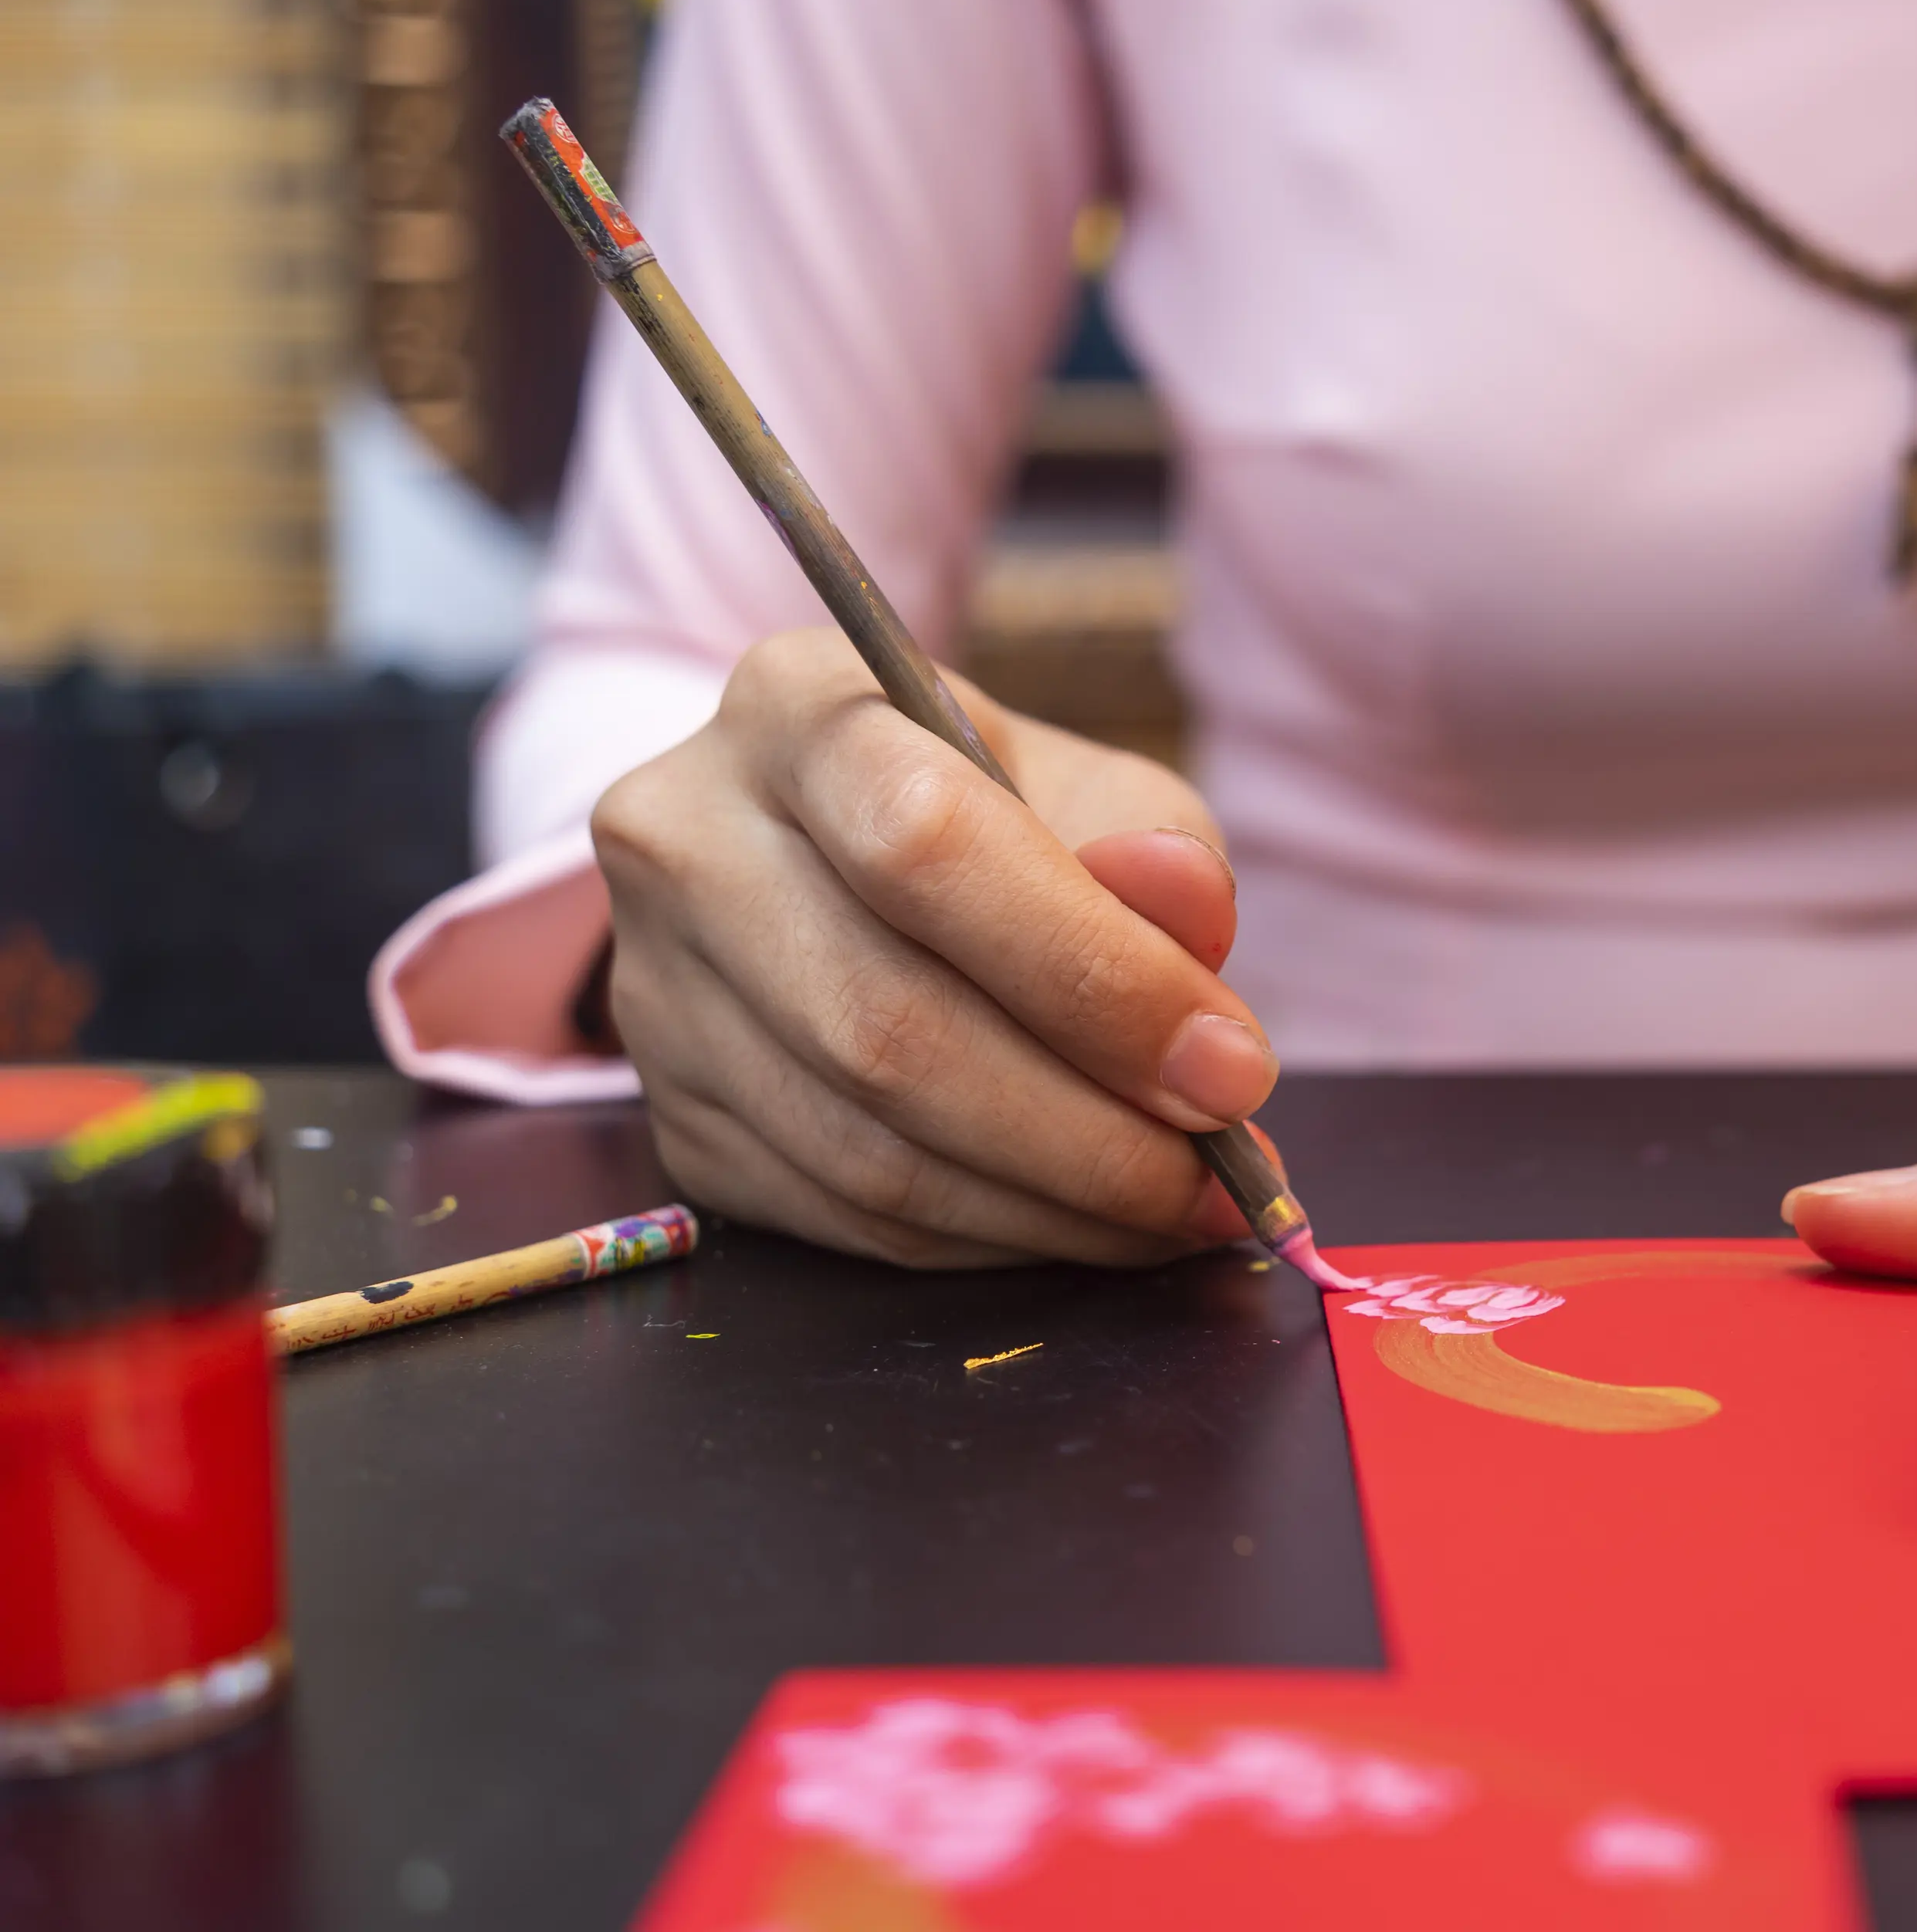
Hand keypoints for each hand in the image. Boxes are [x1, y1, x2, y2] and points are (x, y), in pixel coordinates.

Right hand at [593, 626, 1278, 1267]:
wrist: (831, 853)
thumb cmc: (987, 811)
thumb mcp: (1086, 785)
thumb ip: (1153, 841)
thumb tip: (1190, 920)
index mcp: (793, 708)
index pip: (924, 846)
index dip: (1089, 973)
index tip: (1229, 1066)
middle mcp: (686, 840)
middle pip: (886, 1024)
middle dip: (1088, 1127)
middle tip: (1221, 1169)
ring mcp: (658, 990)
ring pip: (867, 1148)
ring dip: (1053, 1204)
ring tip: (1180, 1206)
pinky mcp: (676, 1115)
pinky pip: (846, 1216)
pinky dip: (992, 1236)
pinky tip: (1086, 1220)